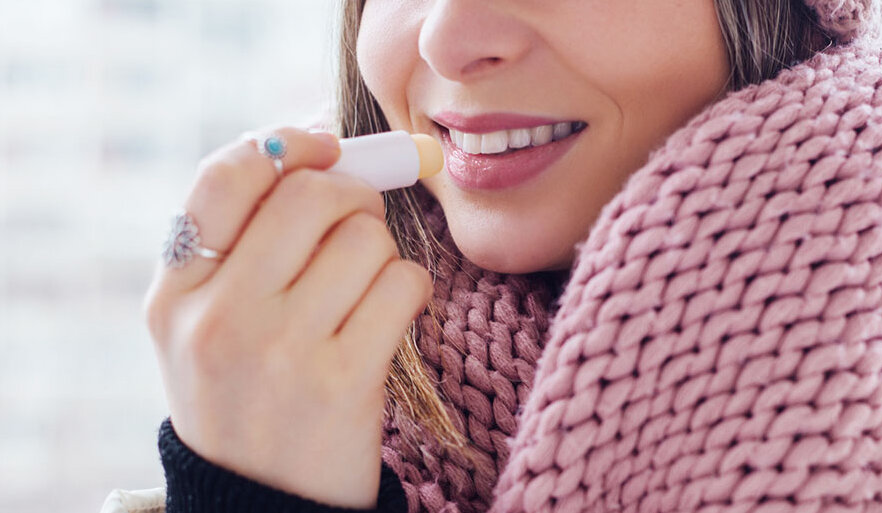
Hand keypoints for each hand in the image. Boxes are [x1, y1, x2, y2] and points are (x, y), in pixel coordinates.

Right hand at [143, 127, 431, 508]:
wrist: (263, 501)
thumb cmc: (248, 393)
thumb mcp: (206, 322)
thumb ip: (243, 240)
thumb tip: (324, 143)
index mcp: (175, 294)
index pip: (226, 178)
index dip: (287, 145)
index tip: (323, 147)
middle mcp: (219, 317)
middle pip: (311, 196)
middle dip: (353, 194)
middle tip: (358, 222)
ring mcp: (281, 350)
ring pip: (365, 238)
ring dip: (382, 253)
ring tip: (365, 290)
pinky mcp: (342, 381)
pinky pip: (403, 285)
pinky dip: (409, 290)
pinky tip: (388, 318)